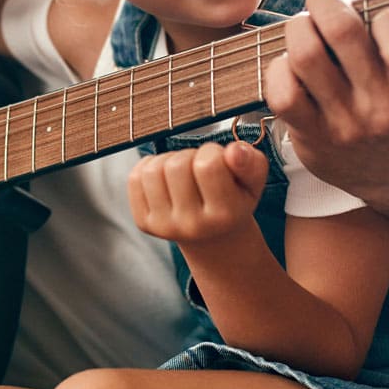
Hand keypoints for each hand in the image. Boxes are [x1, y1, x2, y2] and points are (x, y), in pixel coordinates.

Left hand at [127, 141, 268, 247]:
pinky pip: (135, 178)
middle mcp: (192, 226)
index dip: (212, 151)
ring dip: (167, 160)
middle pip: (176, 166)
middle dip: (188, 155)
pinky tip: (165, 177)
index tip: (218, 160)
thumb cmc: (234, 199)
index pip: (207, 165)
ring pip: (152, 170)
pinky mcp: (144, 224)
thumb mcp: (253, 182)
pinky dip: (148, 167)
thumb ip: (251, 163)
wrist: (213, 236)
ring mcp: (164, 227)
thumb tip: (233, 151)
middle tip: (199, 167)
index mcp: (224, 216)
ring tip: (183, 171)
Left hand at [262, 0, 388, 198]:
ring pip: (304, 54)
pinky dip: (279, 66)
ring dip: (298, 27)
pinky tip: (293, 64)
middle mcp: (385, 110)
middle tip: (325, 2)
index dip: (384, 14)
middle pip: (340, 31)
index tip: (381, 15)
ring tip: (307, 28)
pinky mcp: (310, 137)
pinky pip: (280, 91)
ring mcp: (345, 126)